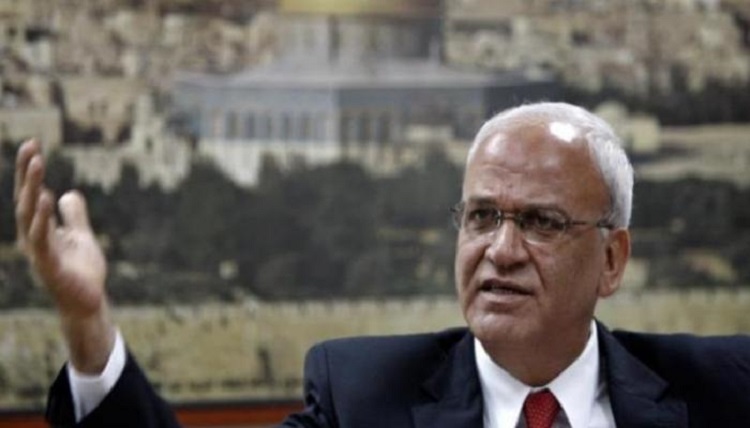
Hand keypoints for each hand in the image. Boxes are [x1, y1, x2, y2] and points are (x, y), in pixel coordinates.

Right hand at [14, 140, 114, 373]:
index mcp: (39, 230)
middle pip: (26, 199)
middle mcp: (33, 238)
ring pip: (29, 215)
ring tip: (36, 164)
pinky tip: (46, 197)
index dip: (28, 171)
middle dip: (26, 172)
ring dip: (32, 188)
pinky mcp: (49, 265)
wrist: (87, 303)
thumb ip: (73, 216)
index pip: (31, 195)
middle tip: (31, 145)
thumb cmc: (81, 272)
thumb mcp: (81, 236)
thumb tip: (67, 193)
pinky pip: (42, 237)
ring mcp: (38, 251)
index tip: (32, 144)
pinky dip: (42, 217)